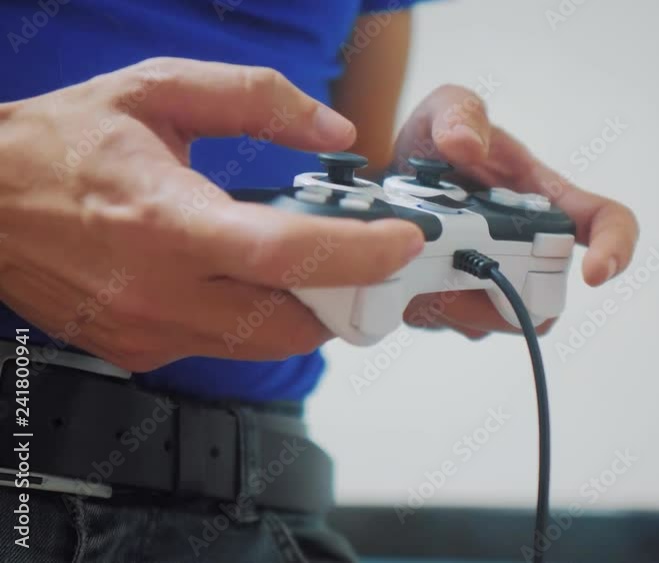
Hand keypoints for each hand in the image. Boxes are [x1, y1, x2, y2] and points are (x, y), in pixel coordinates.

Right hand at [0, 57, 423, 370]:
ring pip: (265, 346)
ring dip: (308, 313)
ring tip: (320, 267)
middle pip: (293, 325)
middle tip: (373, 264)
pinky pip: (225, 347)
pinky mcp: (141, 351)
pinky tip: (253, 280)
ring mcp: (149, 332)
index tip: (403, 243)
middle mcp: (160, 291)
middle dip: (349, 300)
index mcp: (167, 221)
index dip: (361, 254)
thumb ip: (256, 100)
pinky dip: (257, 320)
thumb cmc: (58, 146)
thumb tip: (334, 133)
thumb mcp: (159, 91)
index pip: (288, 255)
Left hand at [395, 86, 638, 338]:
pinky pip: (454, 326)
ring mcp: (500, 286)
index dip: (616, 248)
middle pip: (546, 299)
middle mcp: (533, 249)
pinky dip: (429, 304)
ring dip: (453, 296)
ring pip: (495, 321)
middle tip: (446, 255)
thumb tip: (466, 145)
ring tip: (417, 253)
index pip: (607, 221)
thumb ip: (460, 112)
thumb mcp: (445, 108)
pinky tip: (408, 269)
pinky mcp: (463, 309)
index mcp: (547, 200)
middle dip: (498, 290)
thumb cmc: (435, 141)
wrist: (390, 177)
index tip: (595, 273)